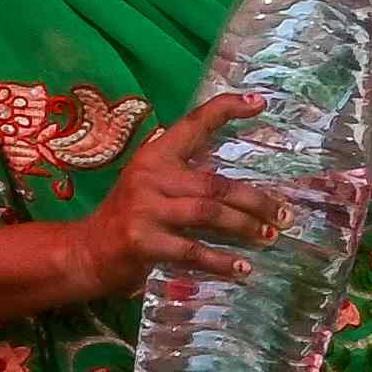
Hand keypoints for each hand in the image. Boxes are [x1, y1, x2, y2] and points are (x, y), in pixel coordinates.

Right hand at [80, 91, 284, 307]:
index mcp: (155, 155)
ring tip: (270, 237)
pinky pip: (192, 251)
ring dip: (245, 227)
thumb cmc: (129, 217)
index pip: (193, 124)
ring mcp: (146, 209)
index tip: (259, 102)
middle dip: (256, 200)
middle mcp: (150, 176)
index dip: (225, 110)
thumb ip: (186, 175)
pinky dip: (221, 261)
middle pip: (215, 184)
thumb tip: (242, 187)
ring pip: (209, 214)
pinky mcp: (144, 242)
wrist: (86, 251)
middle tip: (285, 214)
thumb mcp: (151, 184)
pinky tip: (242, 269)